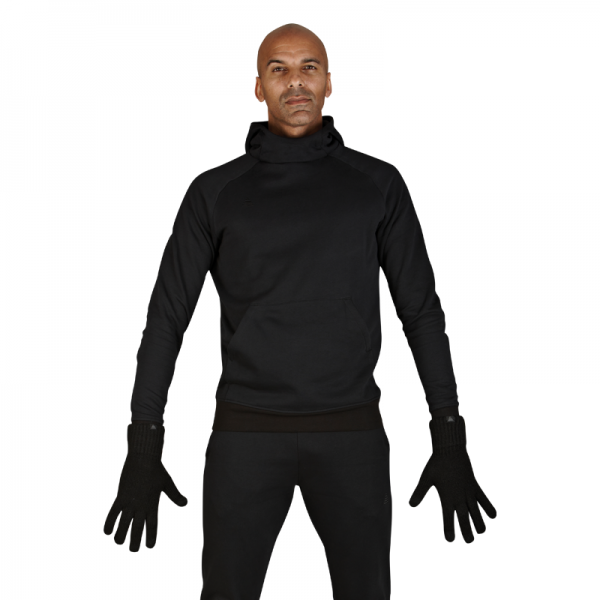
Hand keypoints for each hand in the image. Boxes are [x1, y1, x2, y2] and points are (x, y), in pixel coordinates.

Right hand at [104, 424, 186, 551]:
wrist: (143, 458)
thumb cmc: (157, 470)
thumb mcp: (167, 484)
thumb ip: (175, 495)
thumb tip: (185, 503)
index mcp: (153, 504)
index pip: (152, 525)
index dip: (150, 536)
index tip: (150, 546)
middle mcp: (141, 505)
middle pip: (137, 528)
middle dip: (135, 540)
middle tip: (133, 550)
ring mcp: (129, 502)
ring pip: (123, 523)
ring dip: (120, 535)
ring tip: (119, 542)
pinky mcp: (120, 496)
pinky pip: (113, 513)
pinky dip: (109, 522)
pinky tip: (107, 532)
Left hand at [409, 416, 496, 542]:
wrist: (450, 450)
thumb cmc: (436, 463)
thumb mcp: (426, 478)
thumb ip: (419, 492)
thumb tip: (410, 504)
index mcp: (446, 497)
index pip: (447, 517)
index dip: (449, 529)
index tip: (450, 540)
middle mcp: (459, 496)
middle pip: (465, 518)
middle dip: (467, 531)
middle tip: (469, 542)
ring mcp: (468, 491)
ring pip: (476, 511)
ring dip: (479, 522)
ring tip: (481, 532)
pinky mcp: (474, 485)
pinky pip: (483, 498)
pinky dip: (488, 507)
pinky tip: (493, 516)